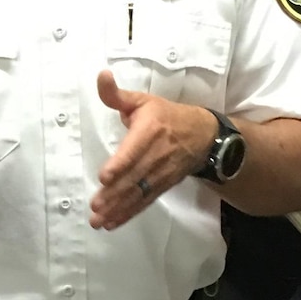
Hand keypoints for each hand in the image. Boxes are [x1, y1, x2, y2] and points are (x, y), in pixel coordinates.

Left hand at [90, 70, 216, 229]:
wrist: (204, 135)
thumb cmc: (167, 116)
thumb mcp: (143, 100)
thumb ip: (117, 95)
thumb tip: (101, 76)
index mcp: (150, 131)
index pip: (134, 150)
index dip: (120, 164)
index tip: (104, 177)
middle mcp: (157, 154)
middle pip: (134, 177)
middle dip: (114, 194)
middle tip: (96, 208)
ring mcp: (161, 173)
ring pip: (139, 193)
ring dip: (119, 208)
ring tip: (99, 221)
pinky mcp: (163, 185)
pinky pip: (146, 201)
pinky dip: (130, 213)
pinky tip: (114, 222)